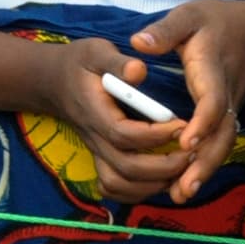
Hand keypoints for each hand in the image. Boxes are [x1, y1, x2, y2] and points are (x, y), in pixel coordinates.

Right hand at [32, 36, 192, 204]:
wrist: (52, 82)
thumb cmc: (79, 64)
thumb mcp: (95, 51)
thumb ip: (116, 62)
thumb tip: (140, 71)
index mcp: (94, 112)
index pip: (123, 134)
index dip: (154, 136)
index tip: (181, 124)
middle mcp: (94, 138)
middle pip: (126, 168)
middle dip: (164, 167)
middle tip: (192, 152)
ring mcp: (96, 152)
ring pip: (121, 184)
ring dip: (154, 183)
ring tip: (181, 167)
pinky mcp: (101, 159)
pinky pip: (115, 188)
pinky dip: (139, 191)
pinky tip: (161, 178)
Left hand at [130, 0, 244, 202]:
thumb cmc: (216, 22)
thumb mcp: (189, 16)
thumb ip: (165, 30)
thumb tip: (137, 44)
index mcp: (212, 71)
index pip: (213, 102)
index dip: (203, 122)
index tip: (185, 142)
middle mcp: (224, 96)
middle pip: (222, 135)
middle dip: (205, 163)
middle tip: (184, 189)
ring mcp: (228, 110)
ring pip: (222, 145)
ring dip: (204, 171)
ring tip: (181, 195)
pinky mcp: (225, 117)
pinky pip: (218, 144)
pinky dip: (204, 165)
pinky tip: (184, 185)